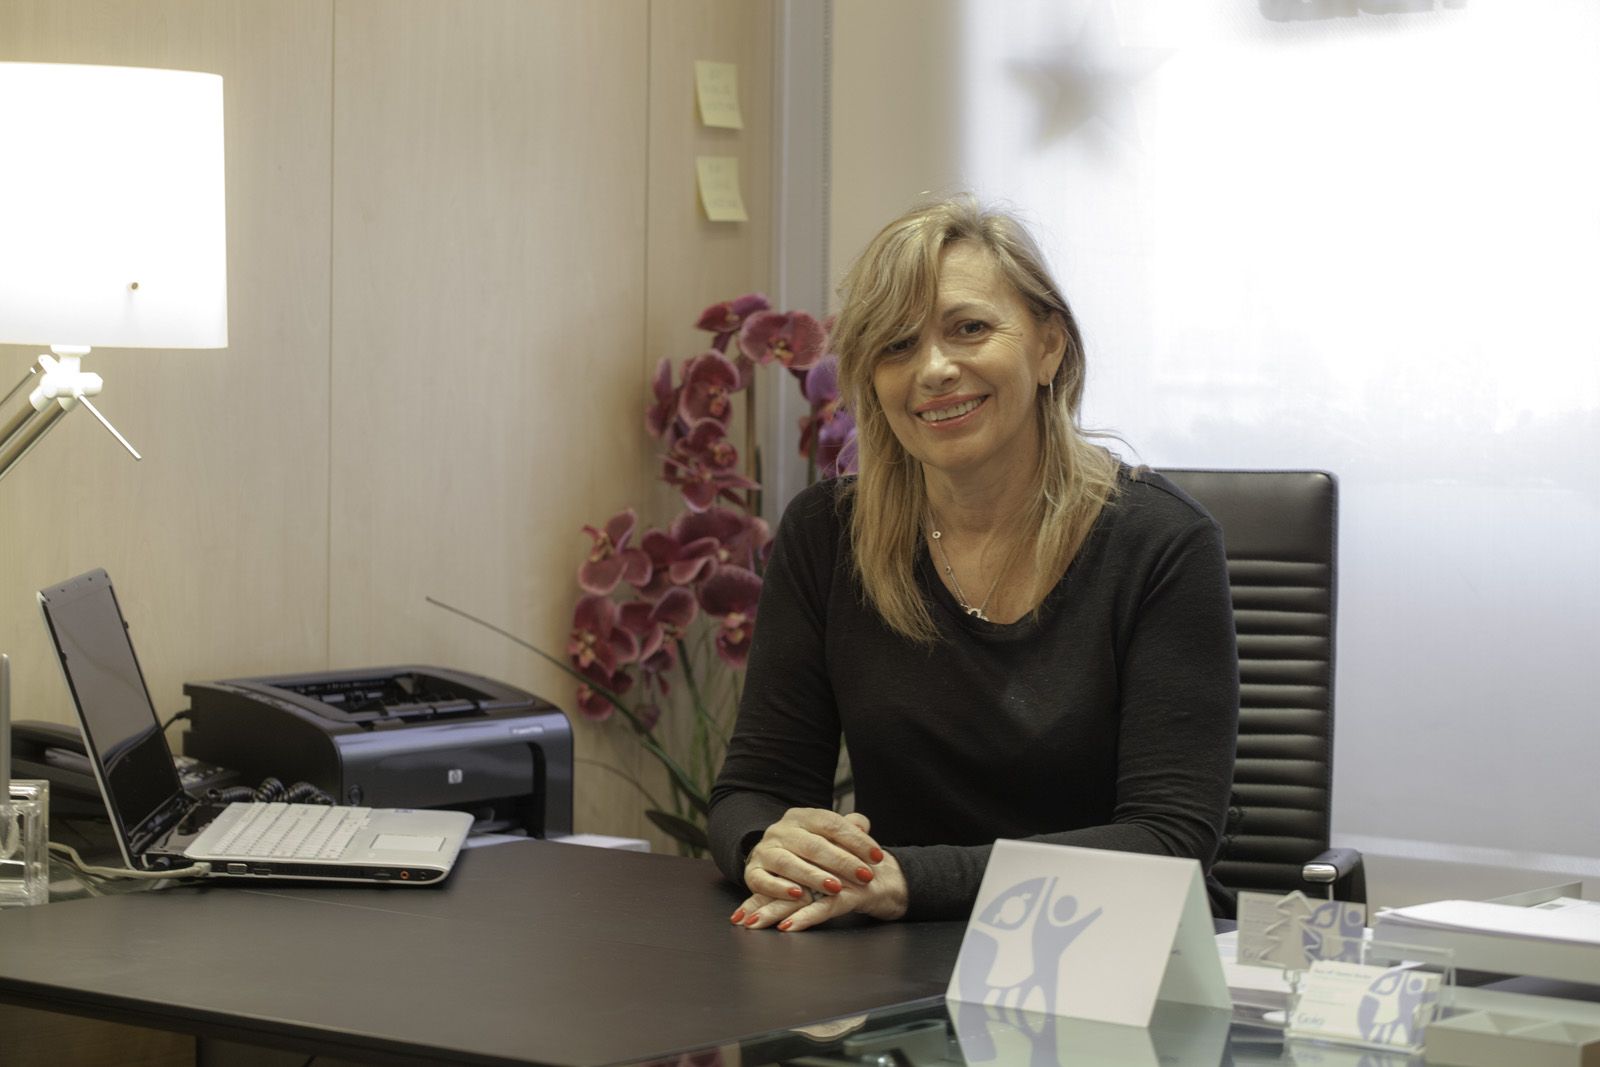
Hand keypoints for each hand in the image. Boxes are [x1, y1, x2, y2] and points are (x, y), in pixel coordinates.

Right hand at [730, 810, 907, 931]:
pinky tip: (799, 896)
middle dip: (842, 861)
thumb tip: (863, 826)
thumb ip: (848, 828)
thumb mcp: (828, 834)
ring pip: (788, 862)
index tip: (878, 857)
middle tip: (864, 876)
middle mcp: (781, 830)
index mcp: (803, 817)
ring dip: (813, 876)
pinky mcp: (752, 872)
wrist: (770, 856)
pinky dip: (780, 889)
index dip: (856, 840)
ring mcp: (765, 850)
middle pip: (813, 844)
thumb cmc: (809, 848)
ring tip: (835, 887)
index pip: (831, 823)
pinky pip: (763, 881)